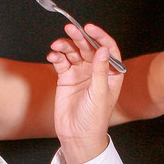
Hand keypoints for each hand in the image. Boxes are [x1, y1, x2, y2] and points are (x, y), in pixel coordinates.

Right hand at [49, 23, 123, 163]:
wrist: (77, 135)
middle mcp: (96, 70)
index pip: (108, 49)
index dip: (100, 36)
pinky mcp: (66, 78)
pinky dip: (57, 56)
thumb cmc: (94, 119)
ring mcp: (81, 73)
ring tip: (57, 45)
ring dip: (65, 46)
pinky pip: (61, 62)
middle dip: (79, 37)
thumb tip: (103, 49)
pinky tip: (53, 56)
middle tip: (70, 29)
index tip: (90, 28)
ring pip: (73, 52)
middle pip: (88, 47)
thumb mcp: (100, 93)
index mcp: (110, 73)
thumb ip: (100, 70)